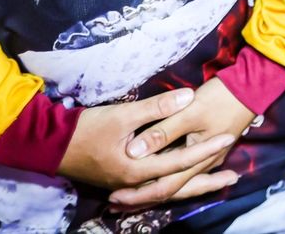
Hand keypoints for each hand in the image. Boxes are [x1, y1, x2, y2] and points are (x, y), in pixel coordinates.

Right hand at [57, 88, 238, 197]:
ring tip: (218, 180)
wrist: (50, 145)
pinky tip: (185, 179)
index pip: (181, 162)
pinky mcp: (123, 181)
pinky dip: (173, 184)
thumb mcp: (123, 115)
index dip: (206, 149)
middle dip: (206, 182)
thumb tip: (189, 96)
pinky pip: (155, 188)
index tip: (228, 136)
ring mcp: (128, 185)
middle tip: (234, 177)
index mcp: (137, 170)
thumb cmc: (87, 129)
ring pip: (167, 190)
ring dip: (193, 185)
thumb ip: (158, 108)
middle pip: (178, 187)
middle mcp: (135, 184)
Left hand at [106, 78, 255, 209]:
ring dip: (154, 188)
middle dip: (143, 198)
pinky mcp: (208, 147)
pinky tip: (155, 173)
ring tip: (129, 194)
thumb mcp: (190, 112)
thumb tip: (134, 151)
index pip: (164, 187)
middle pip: (170, 189)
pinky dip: (168, 175)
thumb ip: (162, 131)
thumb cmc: (222, 97)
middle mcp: (204, 164)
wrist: (253, 86)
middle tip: (116, 204)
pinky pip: (185, 169)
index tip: (113, 198)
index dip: (138, 194)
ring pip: (178, 180)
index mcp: (198, 160)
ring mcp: (208, 157)